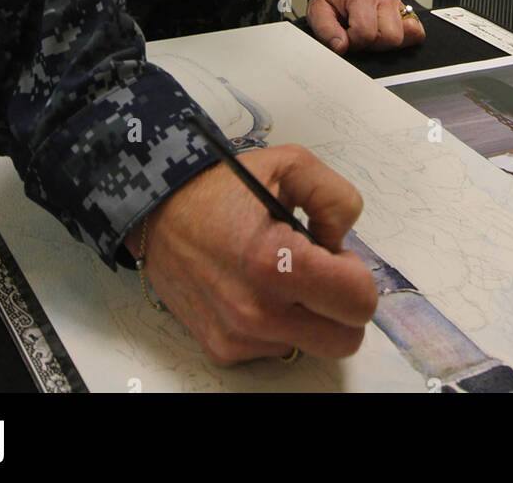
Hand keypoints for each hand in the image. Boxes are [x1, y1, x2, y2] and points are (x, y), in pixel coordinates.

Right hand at [126, 144, 377, 365]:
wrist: (156, 210)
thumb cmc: (221, 185)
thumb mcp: (290, 163)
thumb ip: (337, 199)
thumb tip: (341, 245)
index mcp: (274, 262)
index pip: (357, 301)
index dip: (356, 274)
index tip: (333, 253)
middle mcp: (256, 310)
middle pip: (344, 340)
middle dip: (341, 304)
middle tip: (317, 268)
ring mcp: (237, 336)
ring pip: (311, 344)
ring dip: (308, 314)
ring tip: (279, 272)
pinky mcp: (222, 349)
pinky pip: (275, 348)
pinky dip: (277, 322)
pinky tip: (254, 286)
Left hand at [307, 0, 424, 53]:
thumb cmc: (334, 1)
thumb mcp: (318, 11)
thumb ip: (325, 31)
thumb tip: (341, 47)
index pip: (366, 32)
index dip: (353, 42)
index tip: (345, 37)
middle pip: (390, 37)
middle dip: (372, 45)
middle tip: (359, 38)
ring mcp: (396, 6)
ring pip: (403, 37)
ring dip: (384, 43)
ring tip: (370, 36)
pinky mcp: (405, 14)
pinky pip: (417, 33)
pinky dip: (404, 40)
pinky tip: (385, 36)